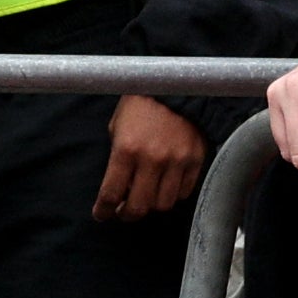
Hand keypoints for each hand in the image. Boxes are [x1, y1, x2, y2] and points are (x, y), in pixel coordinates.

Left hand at [94, 93, 204, 218]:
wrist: (178, 84)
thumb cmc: (142, 102)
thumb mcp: (118, 126)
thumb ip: (118, 157)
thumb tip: (119, 186)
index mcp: (126, 149)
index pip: (110, 194)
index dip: (103, 210)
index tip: (101, 214)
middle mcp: (152, 159)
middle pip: (138, 207)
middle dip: (127, 214)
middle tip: (123, 211)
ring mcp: (176, 161)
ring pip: (163, 204)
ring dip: (151, 204)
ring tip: (147, 196)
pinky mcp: (196, 160)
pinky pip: (183, 192)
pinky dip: (173, 194)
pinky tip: (165, 185)